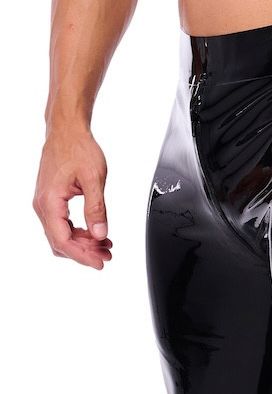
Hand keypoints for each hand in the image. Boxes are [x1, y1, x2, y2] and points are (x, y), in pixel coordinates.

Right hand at [33, 128, 112, 269]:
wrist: (67, 130)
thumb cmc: (77, 147)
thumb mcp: (94, 179)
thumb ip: (97, 209)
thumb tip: (99, 234)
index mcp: (50, 201)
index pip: (63, 240)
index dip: (82, 256)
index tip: (99, 263)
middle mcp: (43, 205)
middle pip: (61, 242)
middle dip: (85, 252)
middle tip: (107, 255)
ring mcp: (45, 203)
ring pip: (61, 236)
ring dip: (83, 244)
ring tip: (105, 245)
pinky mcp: (51, 201)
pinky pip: (63, 226)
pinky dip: (79, 233)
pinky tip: (96, 233)